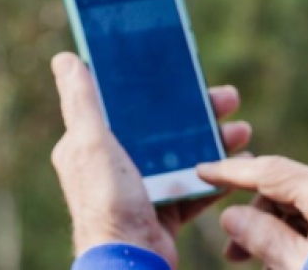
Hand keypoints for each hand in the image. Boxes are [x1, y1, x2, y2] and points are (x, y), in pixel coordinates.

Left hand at [50, 52, 251, 267]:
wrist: (131, 262)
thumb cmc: (106, 203)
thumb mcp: (91, 144)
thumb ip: (82, 103)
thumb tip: (64, 59)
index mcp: (93, 145)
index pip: (128, 105)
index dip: (157, 87)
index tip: (186, 71)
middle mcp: (116, 164)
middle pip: (163, 128)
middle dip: (199, 112)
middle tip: (229, 98)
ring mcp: (142, 188)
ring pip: (184, 155)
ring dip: (214, 141)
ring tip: (242, 131)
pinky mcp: (163, 210)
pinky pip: (195, 187)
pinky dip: (218, 176)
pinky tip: (240, 164)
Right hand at [197, 156, 307, 269]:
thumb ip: (263, 240)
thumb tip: (231, 216)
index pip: (270, 171)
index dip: (231, 173)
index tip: (201, 171)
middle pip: (286, 189)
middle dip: (256, 219)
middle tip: (233, 256)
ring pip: (305, 202)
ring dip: (278, 229)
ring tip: (264, 265)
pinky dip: (303, 231)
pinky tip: (291, 258)